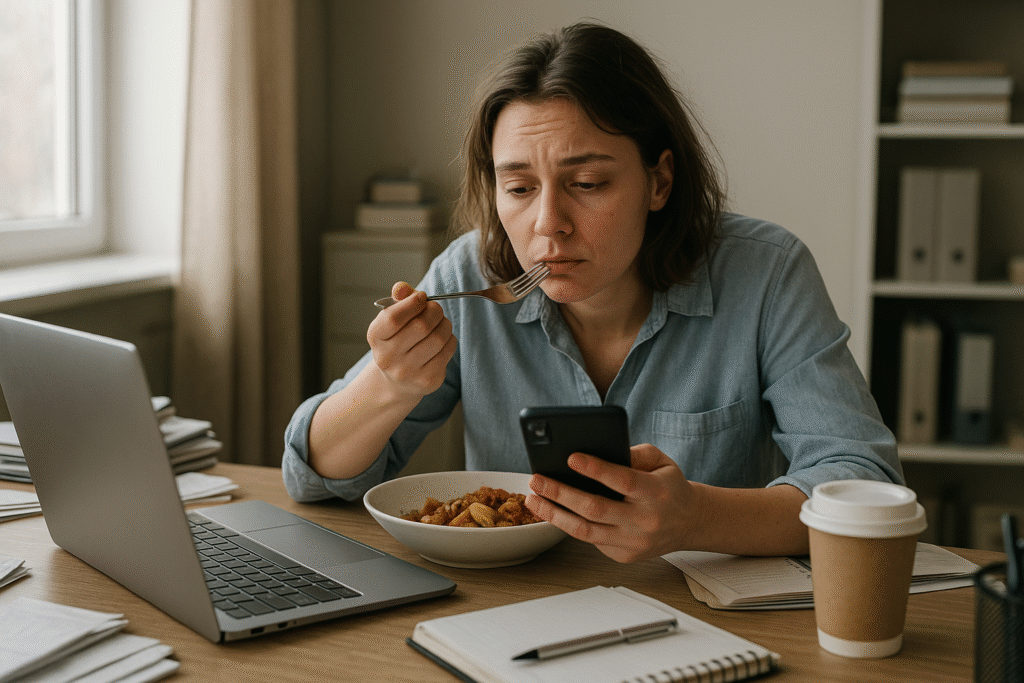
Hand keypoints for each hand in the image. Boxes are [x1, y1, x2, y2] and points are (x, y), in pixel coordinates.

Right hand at [366, 282, 456, 399]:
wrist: (397, 380)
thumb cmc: (397, 340)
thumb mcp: (392, 318)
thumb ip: (398, 299)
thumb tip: (402, 287)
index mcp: (375, 337)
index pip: (393, 317)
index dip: (413, 303)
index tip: (421, 297)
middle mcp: (388, 358)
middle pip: (421, 326)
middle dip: (434, 311)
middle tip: (435, 309)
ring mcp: (408, 371)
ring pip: (438, 338)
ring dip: (445, 324)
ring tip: (440, 323)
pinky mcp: (428, 380)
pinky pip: (448, 349)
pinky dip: (450, 339)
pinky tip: (442, 340)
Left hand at [525, 443, 704, 562]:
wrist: (689, 523)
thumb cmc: (668, 486)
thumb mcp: (661, 461)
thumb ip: (634, 453)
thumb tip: (598, 451)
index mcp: (655, 493)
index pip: (622, 481)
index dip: (595, 469)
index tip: (571, 458)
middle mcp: (644, 521)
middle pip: (594, 508)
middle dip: (560, 493)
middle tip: (536, 479)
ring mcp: (633, 542)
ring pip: (585, 531)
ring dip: (553, 514)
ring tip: (533, 498)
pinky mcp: (624, 556)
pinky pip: (590, 540)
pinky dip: (569, 524)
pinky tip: (553, 511)